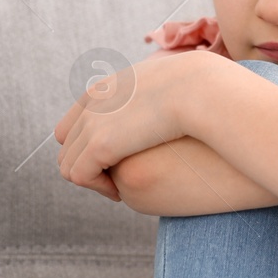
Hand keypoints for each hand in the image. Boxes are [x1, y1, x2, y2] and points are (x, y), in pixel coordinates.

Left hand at [55, 49, 224, 201]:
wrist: (208, 91)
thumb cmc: (207, 90)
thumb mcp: (174, 84)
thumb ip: (159, 92)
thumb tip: (168, 99)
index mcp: (110, 86)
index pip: (78, 119)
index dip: (93, 142)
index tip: (121, 158)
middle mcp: (93, 102)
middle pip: (70, 142)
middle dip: (89, 162)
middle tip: (117, 178)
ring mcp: (93, 123)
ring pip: (70, 161)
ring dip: (93, 178)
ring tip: (119, 189)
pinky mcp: (100, 145)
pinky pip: (80, 175)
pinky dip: (97, 187)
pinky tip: (120, 193)